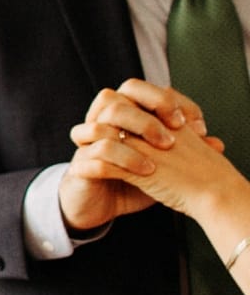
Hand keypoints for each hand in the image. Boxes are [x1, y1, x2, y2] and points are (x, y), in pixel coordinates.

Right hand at [60, 81, 206, 232]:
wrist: (98, 205)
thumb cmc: (130, 178)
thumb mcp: (161, 163)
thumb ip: (183, 150)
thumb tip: (215, 143)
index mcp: (118, 116)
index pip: (136, 89)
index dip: (164, 99)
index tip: (192, 123)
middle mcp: (98, 124)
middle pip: (112, 100)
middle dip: (145, 117)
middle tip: (170, 140)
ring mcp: (86, 145)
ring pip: (99, 127)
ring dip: (132, 145)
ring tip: (154, 164)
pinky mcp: (79, 167)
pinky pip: (93, 158)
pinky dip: (121, 164)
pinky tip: (143, 174)